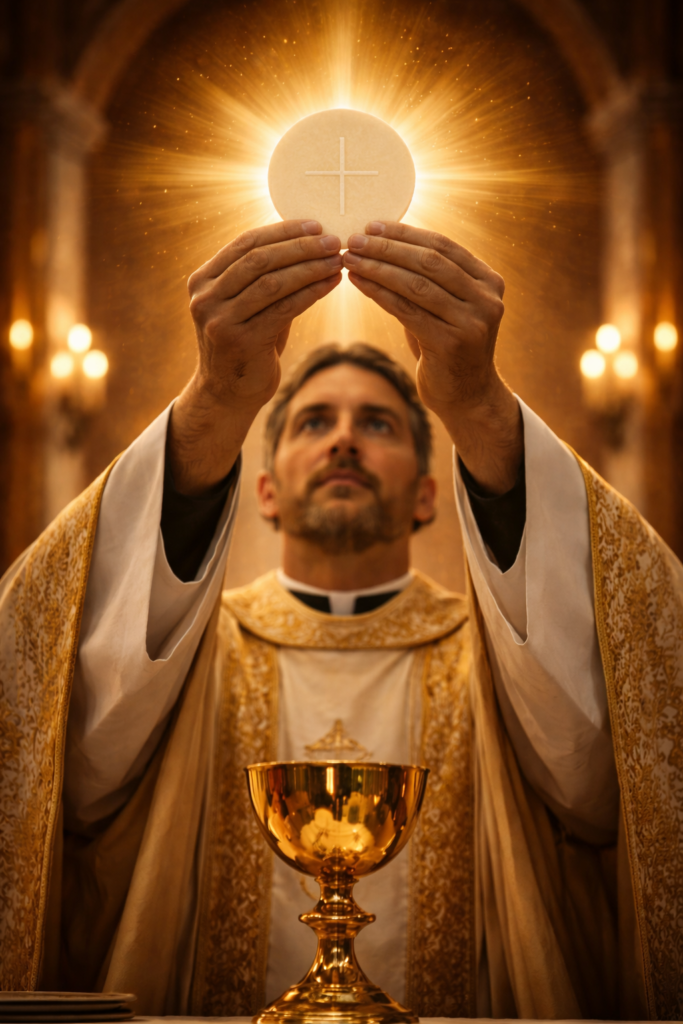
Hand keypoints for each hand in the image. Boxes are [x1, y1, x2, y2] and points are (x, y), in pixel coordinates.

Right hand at [170, 220, 342, 492]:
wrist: (228, 393)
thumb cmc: (246, 342)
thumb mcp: (247, 304)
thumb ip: (263, 275)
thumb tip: (306, 239)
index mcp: (202, 280)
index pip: (245, 243)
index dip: (283, 231)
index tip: (316, 225)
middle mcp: (205, 297)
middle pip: (259, 259)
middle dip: (301, 247)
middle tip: (334, 241)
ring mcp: (219, 320)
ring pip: (272, 282)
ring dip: (309, 268)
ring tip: (337, 261)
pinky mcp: (240, 340)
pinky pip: (283, 308)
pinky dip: (310, 292)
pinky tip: (331, 284)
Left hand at [343, 223, 521, 493]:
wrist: (467, 396)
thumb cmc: (448, 346)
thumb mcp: (446, 306)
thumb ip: (429, 277)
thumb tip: (385, 241)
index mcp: (489, 281)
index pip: (443, 245)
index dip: (405, 233)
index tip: (372, 226)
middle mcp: (486, 298)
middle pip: (429, 261)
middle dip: (387, 248)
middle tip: (354, 239)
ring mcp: (472, 321)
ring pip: (416, 283)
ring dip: (378, 267)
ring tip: (349, 259)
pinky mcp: (451, 342)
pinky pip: (406, 310)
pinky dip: (378, 292)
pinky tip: (357, 283)